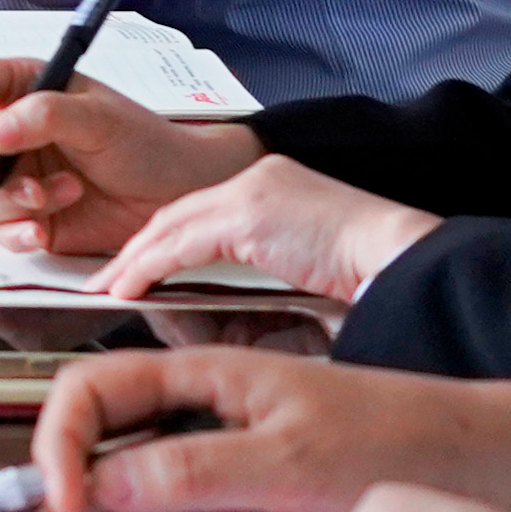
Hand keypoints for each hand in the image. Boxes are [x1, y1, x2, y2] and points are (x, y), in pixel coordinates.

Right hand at [0, 63, 259, 255]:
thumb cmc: (147, 144)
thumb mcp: (99, 118)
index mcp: (23, 90)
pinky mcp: (30, 218)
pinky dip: (17, 233)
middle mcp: (13, 133)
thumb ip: (43, 116)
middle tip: (30, 184)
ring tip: (62, 196)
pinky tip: (44, 230)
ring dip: (11, 203)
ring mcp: (20, 177)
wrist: (179, 195)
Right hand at [25, 340, 506, 511]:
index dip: (58, 445)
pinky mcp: (262, 495)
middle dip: (77, 490)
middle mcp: (216, 407)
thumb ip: (193, 474)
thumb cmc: (409, 445)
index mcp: (214, 376)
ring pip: (147, 485)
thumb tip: (101, 489)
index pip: (91, 389)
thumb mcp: (292, 466)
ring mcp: (237, 452)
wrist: (498, 470)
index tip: (64, 510)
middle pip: (106, 438)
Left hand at [110, 156, 437, 307]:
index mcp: (276, 188)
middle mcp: (259, 178)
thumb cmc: (372, 279)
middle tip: (107, 280)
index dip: (163, 244)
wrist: (403, 259)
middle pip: (178, 214)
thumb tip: (230, 333)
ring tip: (108, 288)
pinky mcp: (249, 213)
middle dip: (137, 250)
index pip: (202, 213)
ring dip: (134, 260)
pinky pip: (182, 242)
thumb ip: (264, 299)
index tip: (136, 271)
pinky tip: (130, 288)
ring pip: (171, 224)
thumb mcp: (305, 284)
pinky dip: (150, 266)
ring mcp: (253, 190)